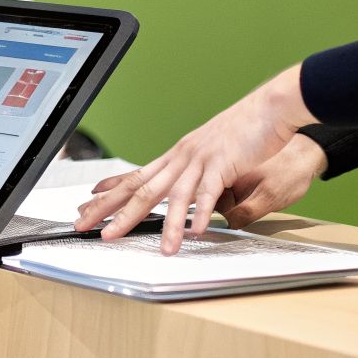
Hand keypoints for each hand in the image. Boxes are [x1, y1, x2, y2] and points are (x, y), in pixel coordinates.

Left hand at [73, 64, 314, 253]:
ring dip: (166, 225)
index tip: (88, 202)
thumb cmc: (245, 129)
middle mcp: (182, 156)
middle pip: (141, 188)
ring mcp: (201, 159)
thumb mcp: (211, 151)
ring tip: (162, 250)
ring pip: (174, 195)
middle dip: (111, 210)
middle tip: (86, 226)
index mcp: (177, 155)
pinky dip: (202, 213)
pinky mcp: (224, 162)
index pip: (136, 176)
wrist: (271, 107)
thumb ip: (195, 171)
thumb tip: (186, 192)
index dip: (110, 191)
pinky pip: (208, 192)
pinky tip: (196, 231)